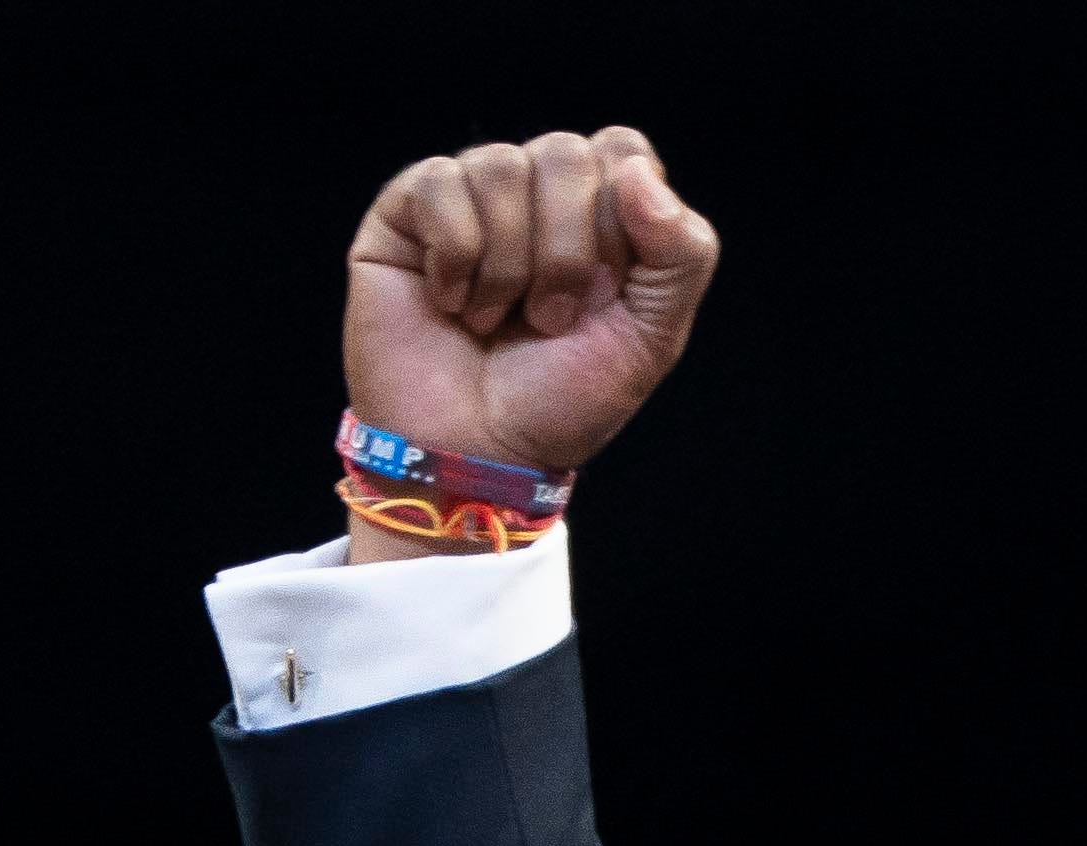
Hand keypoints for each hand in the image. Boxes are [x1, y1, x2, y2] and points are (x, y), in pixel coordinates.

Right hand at [342, 128, 716, 542]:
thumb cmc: (561, 401)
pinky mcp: (405, 211)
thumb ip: (681, 254)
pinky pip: (440, 184)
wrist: (478, 455)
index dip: (619, 222)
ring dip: (508, 265)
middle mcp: (533, 194)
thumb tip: (639, 172)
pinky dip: (456, 258)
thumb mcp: (651, 338)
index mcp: (598, 212)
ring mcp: (469, 196)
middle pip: (564, 154)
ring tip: (496, 321)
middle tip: (548, 320)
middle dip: (565, 252)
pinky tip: (451, 304)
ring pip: (501, 164)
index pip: (621, 149)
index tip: (606, 294)